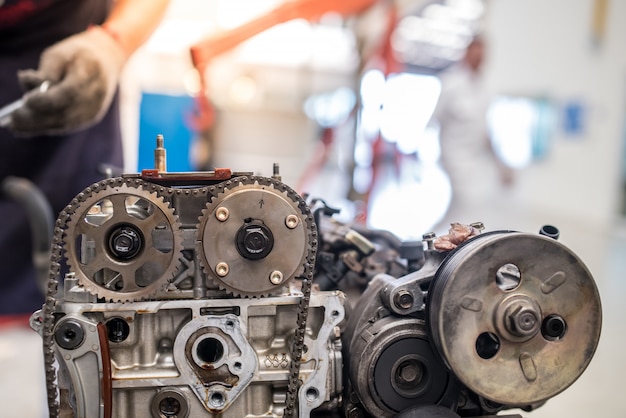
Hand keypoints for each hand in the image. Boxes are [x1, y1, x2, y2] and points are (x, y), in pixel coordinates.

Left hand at [10, 27, 125, 135]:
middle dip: (38, 118)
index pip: (70, 92)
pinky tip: (29, 127)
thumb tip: (25, 83)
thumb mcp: (60, 54)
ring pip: (66, 123)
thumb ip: (45, 71)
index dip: (48, 100)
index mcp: (91, 72)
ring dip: (39, 126)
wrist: (107, 60)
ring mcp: (95, 108)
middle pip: (66, 112)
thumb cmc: (78, 55)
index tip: (26, 100)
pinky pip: (68, 125)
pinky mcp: (91, 117)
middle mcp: (96, 95)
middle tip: (13, 120)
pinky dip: (48, 127)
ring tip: (16, 126)